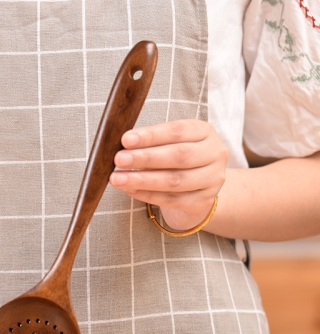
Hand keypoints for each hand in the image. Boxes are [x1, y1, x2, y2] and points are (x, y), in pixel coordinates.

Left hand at [109, 120, 228, 230]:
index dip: (150, 135)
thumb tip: (123, 146)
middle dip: (145, 158)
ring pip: (175, 180)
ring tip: (118, 178)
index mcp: (205, 132)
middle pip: (178, 156)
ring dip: (142, 179)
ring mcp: (213, 180)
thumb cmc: (176, 162)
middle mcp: (215, 154)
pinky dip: (147, 195)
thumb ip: (151, 143)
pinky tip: (130, 190)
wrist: (197, 192)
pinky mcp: (203, 203)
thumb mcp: (169, 145)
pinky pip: (172, 200)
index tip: (125, 139)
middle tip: (119, 159)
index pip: (177, 131)